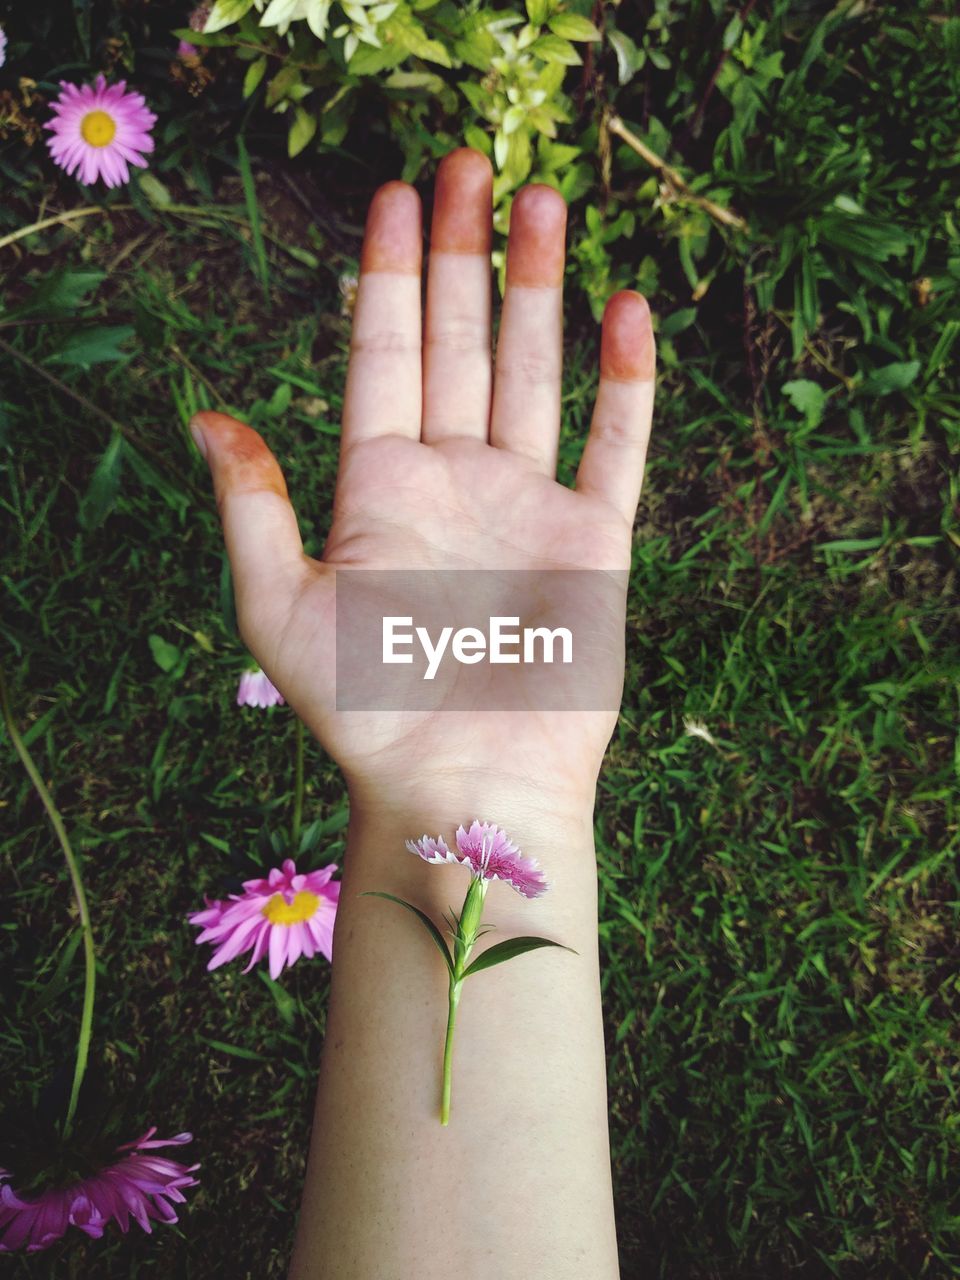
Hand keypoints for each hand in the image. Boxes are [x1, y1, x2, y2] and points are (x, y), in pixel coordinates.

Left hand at [190, 148, 654, 818]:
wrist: (462, 788)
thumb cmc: (365, 712)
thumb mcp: (280, 608)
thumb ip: (253, 507)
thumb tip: (205, 416)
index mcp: (379, 489)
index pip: (384, 355)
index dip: (389, 274)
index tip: (396, 196)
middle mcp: (454, 483)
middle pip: (459, 344)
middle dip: (464, 255)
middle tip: (469, 166)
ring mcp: (528, 506)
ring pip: (536, 374)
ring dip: (541, 291)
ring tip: (544, 205)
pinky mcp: (594, 543)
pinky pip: (615, 447)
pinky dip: (626, 384)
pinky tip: (625, 313)